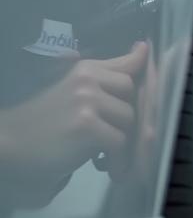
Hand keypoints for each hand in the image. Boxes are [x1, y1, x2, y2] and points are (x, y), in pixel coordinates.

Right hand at [0, 41, 147, 184]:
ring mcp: (86, 100)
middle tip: (114, 138)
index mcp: (85, 69)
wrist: (9, 145)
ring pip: (129, 120)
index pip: (128, 65)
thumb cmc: (44, 123)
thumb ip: (108, 76)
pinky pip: (119, 142)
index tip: (153, 81)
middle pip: (133, 95)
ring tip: (104, 155)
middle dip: (127, 119)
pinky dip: (117, 160)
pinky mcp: (86, 125)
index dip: (144, 76)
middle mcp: (87, 79)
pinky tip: (104, 167)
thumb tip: (143, 49)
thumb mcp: (76, 93)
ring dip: (122, 143)